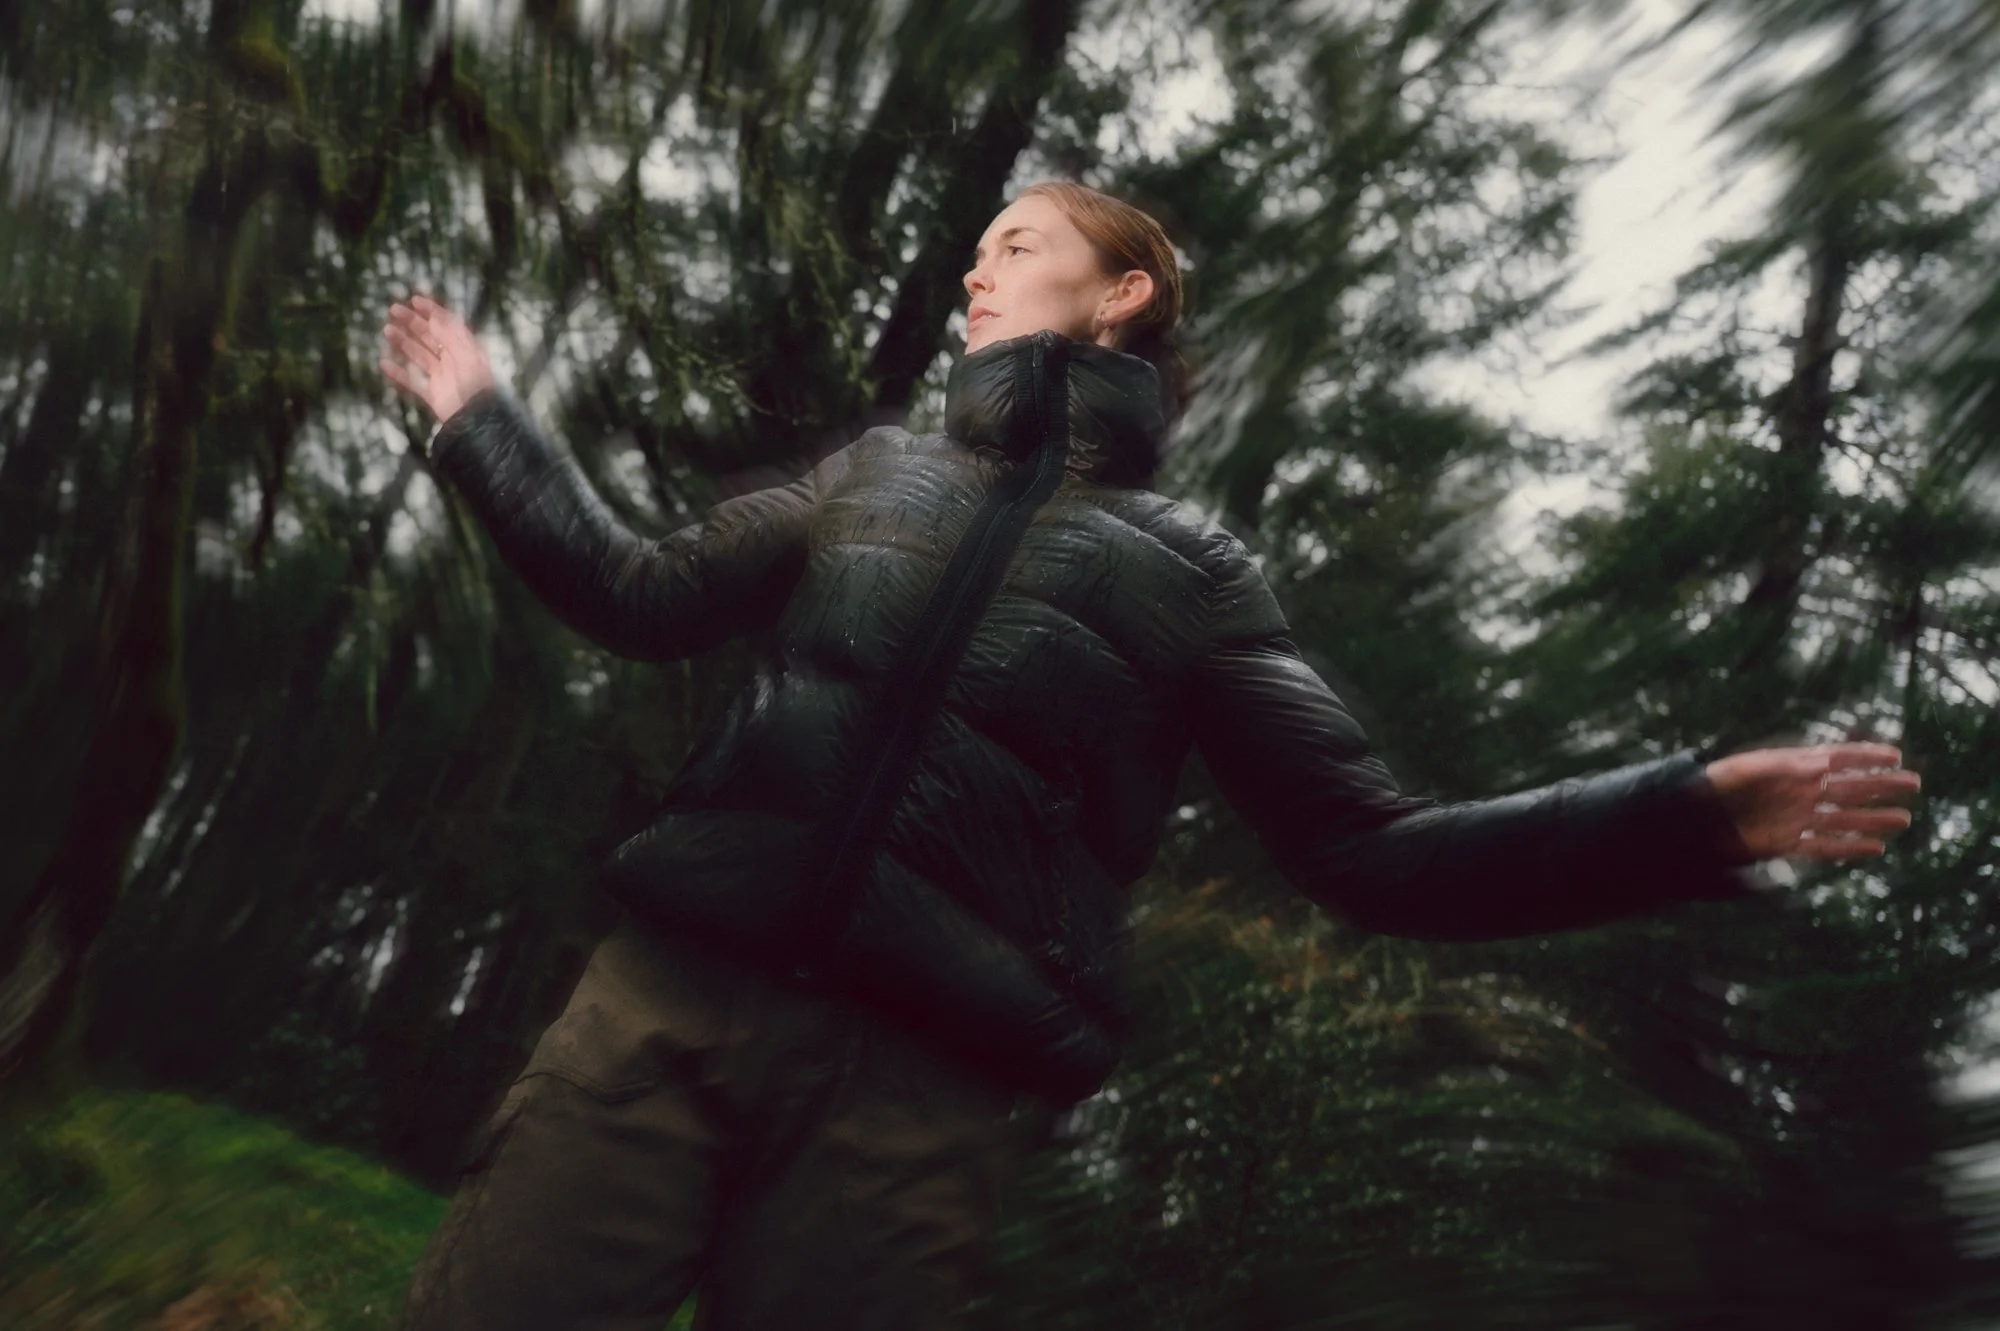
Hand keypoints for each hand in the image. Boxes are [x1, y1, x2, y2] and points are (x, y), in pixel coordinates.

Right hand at [379, 294, 495, 423]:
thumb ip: (450, 336)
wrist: (476, 420)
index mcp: (466, 349)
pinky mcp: (434, 395)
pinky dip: (398, 373)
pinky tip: (383, 363)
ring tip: (387, 330)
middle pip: (430, 336)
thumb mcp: (465, 356)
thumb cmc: (476, 386)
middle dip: (412, 322)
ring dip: (403, 342)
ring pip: (419, 355)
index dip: (432, 311)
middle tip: (393, 309)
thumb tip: (434, 316)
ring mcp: (443, 378)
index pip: (448, 325)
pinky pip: (412, 382)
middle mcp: (453, 360)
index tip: (414, 300)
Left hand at [1703, 742, 1919, 861]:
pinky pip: (1823, 846)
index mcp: (1790, 768)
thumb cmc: (1716, 784)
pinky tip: (1874, 848)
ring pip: (1843, 819)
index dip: (1866, 755)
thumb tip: (1823, 765)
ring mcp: (1794, 817)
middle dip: (1881, 785)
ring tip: (1904, 819)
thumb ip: (1784, 766)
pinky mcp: (1785, 842)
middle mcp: (1798, 792)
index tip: (1896, 754)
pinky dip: (1848, 847)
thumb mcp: (1747, 768)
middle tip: (1914, 784)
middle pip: (1848, 788)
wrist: (1691, 818)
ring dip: (1873, 819)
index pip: (1836, 758)